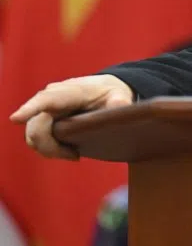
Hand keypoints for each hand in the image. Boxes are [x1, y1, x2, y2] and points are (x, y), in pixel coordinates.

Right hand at [9, 75, 134, 159]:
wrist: (103, 89)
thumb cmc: (111, 93)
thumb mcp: (121, 96)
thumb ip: (120, 102)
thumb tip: (119, 106)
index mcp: (73, 91)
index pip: (48, 99)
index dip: (32, 108)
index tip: (16, 118)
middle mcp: (52, 97)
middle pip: (36, 126)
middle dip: (50, 147)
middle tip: (75, 156)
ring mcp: (44, 107)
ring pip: (33, 135)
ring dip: (49, 150)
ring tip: (73, 154)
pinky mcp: (41, 117)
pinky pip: (35, 138)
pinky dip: (47, 148)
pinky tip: (68, 150)